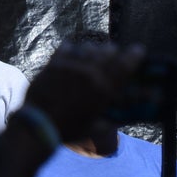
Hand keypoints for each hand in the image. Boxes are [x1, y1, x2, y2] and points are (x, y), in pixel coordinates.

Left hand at [23, 40, 145, 145]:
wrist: (38, 125)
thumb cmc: (68, 129)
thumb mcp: (96, 127)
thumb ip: (112, 119)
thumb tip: (123, 116)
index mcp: (104, 89)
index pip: (126, 64)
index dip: (134, 54)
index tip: (138, 50)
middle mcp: (89, 73)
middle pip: (108, 51)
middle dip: (113, 52)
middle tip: (112, 55)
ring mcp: (71, 66)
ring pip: (89, 47)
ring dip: (94, 50)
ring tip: (92, 55)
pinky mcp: (54, 63)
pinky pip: (67, 47)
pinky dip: (72, 49)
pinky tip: (73, 54)